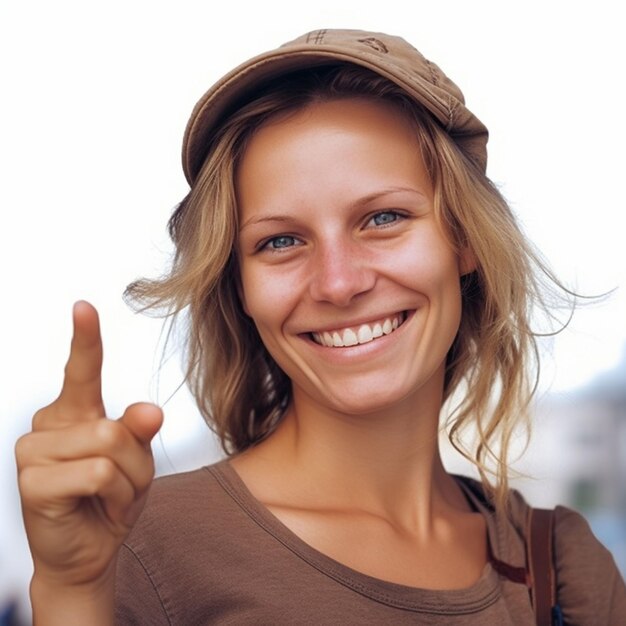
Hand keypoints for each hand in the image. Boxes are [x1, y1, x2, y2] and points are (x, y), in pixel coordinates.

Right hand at [15, 301, 162, 590]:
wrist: (91, 551)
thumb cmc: (111, 498)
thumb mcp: (138, 460)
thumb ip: (139, 430)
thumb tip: (149, 410)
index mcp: (74, 412)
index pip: (82, 371)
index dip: (85, 339)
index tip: (84, 307)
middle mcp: (48, 425)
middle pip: (115, 425)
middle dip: (135, 461)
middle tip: (121, 485)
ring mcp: (33, 452)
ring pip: (109, 447)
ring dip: (127, 480)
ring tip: (108, 496)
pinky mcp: (31, 484)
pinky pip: (98, 474)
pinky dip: (113, 496)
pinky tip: (94, 508)